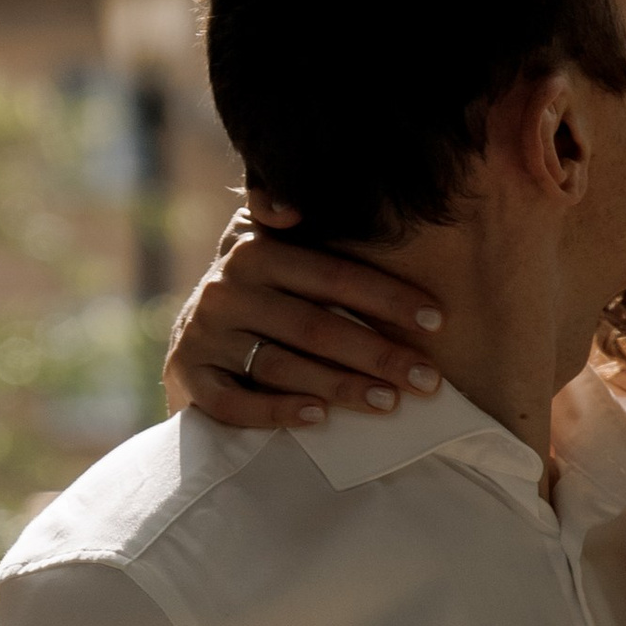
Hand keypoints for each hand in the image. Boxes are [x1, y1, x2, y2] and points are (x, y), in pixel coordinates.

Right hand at [162, 200, 444, 432]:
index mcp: (253, 250)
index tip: (436, 320)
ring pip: (280, 366)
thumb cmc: (260, 285)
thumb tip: (288, 207)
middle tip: (425, 378)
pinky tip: (319, 419)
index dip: (386, 297)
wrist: (194, 332)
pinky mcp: (190, 376)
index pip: (330, 275)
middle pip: (312, 326)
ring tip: (389, 401)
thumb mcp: (268, 237)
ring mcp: (204, 335)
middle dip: (376, 353)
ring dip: (339, 386)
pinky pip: (234, 402)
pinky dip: (277, 411)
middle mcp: (224, 290)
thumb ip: (283, 210)